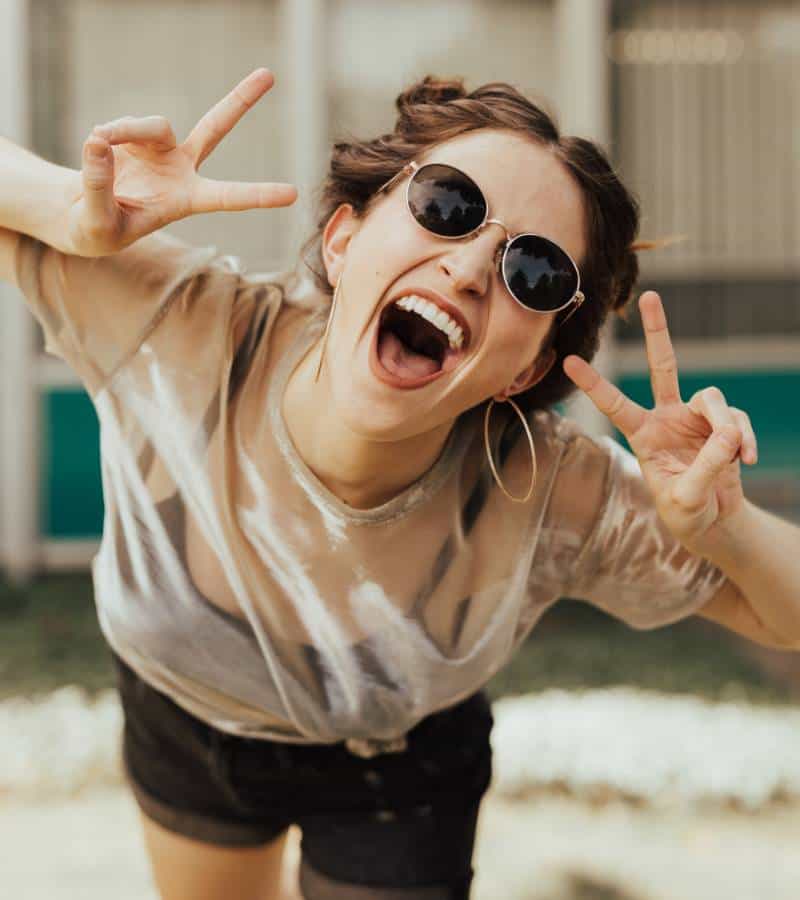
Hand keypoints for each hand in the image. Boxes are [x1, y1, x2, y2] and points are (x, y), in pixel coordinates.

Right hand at [66, 68, 296, 256]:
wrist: (83, 213)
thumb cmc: (98, 229)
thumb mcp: (97, 223)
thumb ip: (99, 187)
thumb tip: (98, 142)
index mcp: (187, 200)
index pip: (228, 197)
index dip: (259, 195)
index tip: (292, 195)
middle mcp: (182, 169)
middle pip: (215, 127)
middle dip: (240, 100)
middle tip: (269, 74)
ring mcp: (161, 148)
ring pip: (154, 124)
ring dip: (126, 131)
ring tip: (100, 146)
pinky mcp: (136, 134)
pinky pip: (123, 124)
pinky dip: (108, 133)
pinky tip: (96, 147)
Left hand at [563, 291, 756, 553]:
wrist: (713, 520)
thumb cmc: (686, 513)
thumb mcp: (685, 499)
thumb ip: (704, 467)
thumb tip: (728, 434)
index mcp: (643, 435)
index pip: (614, 404)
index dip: (594, 384)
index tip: (569, 360)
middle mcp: (666, 418)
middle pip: (663, 366)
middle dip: (657, 331)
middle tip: (650, 295)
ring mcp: (696, 418)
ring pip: (713, 399)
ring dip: (727, 427)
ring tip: (734, 456)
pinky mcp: (723, 424)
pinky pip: (737, 420)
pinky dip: (744, 440)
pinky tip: (746, 461)